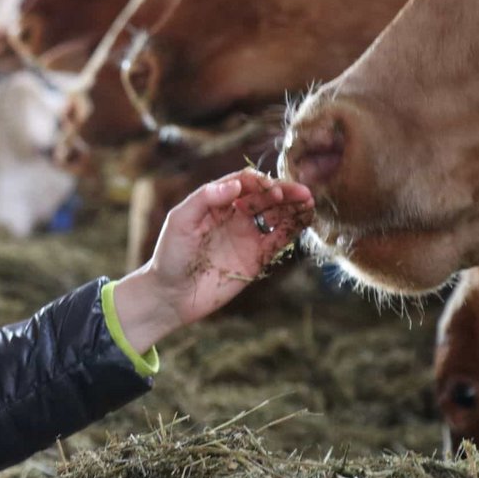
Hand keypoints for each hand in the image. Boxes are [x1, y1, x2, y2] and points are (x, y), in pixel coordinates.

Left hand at [111, 168, 312, 353]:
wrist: (171, 295)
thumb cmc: (170, 254)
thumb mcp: (180, 220)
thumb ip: (205, 198)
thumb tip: (236, 185)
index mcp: (216, 202)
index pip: (243, 184)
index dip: (259, 182)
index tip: (271, 187)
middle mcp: (234, 216)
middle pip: (264, 197)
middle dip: (283, 192)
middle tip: (301, 192)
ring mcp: (247, 236)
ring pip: (276, 216)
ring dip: (293, 207)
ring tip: (308, 202)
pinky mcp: (256, 258)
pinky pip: (279, 240)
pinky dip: (293, 229)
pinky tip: (306, 219)